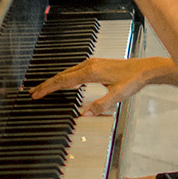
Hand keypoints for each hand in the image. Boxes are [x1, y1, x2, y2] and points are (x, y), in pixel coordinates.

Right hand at [29, 57, 159, 114]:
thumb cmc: (132, 80)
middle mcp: (88, 65)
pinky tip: (65, 83)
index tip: (36, 94)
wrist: (144, 69)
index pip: (62, 81)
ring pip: (67, 73)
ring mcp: (91, 64)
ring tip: (44, 89)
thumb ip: (100, 106)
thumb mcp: (117, 96)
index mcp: (90, 72)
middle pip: (61, 76)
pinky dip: (64, 78)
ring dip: (55, 81)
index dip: (48, 88)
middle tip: (33, 93)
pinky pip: (74, 72)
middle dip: (47, 85)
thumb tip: (84, 114)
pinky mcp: (95, 65)